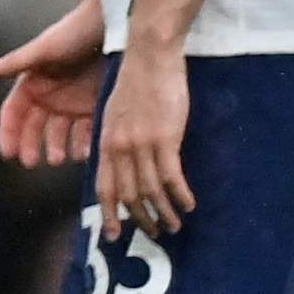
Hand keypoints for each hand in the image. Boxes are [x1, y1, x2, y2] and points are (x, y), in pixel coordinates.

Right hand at [0, 0, 107, 171]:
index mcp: (32, 83)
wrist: (115, 22)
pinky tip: (86, 152)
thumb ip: (14, 63)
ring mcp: (74, 102)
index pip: (13, 113)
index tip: (8, 153)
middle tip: (32, 162)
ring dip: (58, 148)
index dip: (8, 133)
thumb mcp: (44, 48)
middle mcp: (51, 96)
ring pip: (61, 134)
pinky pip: (88, 131)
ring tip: (59, 158)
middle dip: (31, 146)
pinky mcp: (97, 105)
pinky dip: (86, 144)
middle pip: (34, 128)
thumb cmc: (75, 30)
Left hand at [94, 38, 193, 239]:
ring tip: (175, 225)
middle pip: (129, 195)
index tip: (113, 236)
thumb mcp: (115, 114)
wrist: (150, 58)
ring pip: (150, 190)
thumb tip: (124, 164)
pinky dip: (180, 195)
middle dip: (141, 219)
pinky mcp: (164, 138)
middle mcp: (119, 148)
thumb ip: (117, 140)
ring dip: (164, 212)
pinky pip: (171, 176)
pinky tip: (189, 204)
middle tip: (155, 233)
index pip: (104, 187)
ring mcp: (141, 144)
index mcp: (106, 142)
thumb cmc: (136, 83)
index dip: (109, 214)